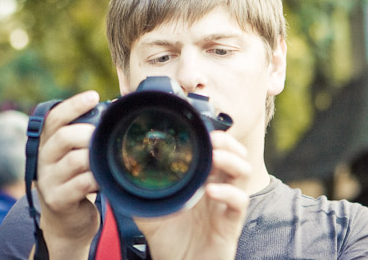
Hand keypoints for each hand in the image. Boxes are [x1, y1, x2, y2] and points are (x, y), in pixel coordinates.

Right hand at [35, 91, 100, 259]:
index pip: (54, 119)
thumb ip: (85, 136)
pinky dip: (97, 178)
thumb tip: (114, 108)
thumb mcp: (75, 156)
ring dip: (95, 157)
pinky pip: (81, 184)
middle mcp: (43, 160)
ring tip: (107, 158)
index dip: (73, 105)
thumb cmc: (77, 181)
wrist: (67, 222)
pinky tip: (105, 178)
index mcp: (47, 144)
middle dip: (88, 133)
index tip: (93, 96)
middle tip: (104, 136)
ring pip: (74, 160)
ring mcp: (48, 181)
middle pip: (63, 137)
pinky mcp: (58, 200)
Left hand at [134, 131, 250, 259]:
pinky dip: (228, 192)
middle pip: (236, 155)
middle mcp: (218, 188)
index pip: (217, 150)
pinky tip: (211, 190)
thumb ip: (141, 189)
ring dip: (231, 161)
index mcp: (202, 180)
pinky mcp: (230, 224)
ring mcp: (226, 205)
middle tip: (212, 139)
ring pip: (243, 173)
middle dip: (227, 143)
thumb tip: (123, 167)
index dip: (214, 137)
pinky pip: (239, 202)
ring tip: (215, 157)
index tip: (202, 128)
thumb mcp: (149, 210)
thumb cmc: (168, 240)